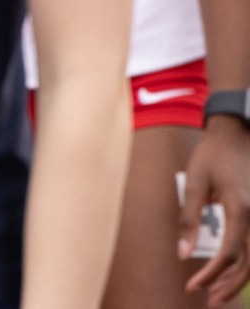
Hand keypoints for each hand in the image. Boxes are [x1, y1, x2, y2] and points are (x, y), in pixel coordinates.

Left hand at [183, 116, 249, 304]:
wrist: (239, 131)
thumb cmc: (212, 154)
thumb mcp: (193, 180)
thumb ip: (188, 218)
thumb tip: (181, 253)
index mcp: (241, 207)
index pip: (229, 252)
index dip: (212, 273)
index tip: (192, 286)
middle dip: (230, 284)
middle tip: (209, 299)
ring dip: (241, 277)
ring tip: (219, 291)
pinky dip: (248, 261)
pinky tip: (232, 270)